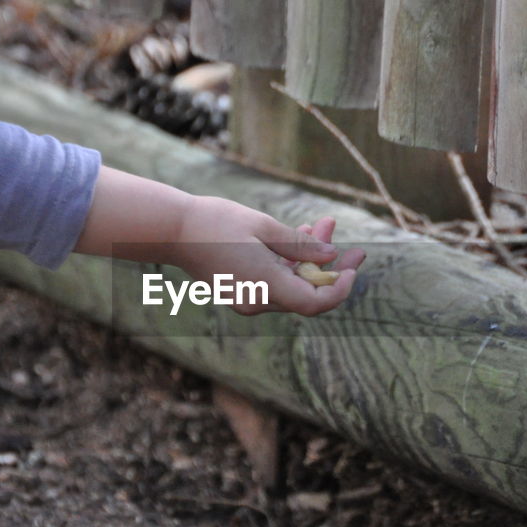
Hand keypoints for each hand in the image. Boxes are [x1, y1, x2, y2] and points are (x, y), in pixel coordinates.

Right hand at [170, 197, 364, 315]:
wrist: (173, 230)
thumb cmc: (216, 223)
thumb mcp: (264, 227)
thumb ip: (301, 245)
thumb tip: (331, 258)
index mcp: (265, 286)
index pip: (315, 303)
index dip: (340, 289)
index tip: (352, 268)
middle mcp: (257, 300)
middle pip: (306, 292)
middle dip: (330, 267)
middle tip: (353, 246)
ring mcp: (248, 298)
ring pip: (292, 285)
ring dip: (310, 260)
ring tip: (323, 225)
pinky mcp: (241, 290)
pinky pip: (275, 282)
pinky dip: (291, 264)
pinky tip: (301, 237)